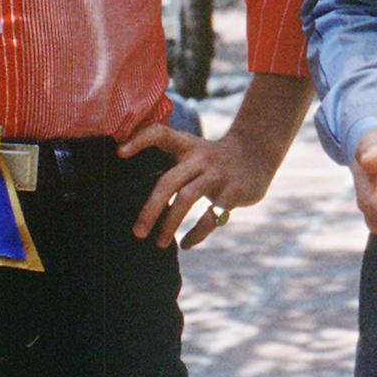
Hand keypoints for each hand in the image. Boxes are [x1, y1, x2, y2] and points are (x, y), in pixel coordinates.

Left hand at [124, 117, 283, 248]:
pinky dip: (196, 233)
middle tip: (137, 233)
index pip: (160, 133)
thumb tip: (144, 200)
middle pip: (169, 181)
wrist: (258, 153)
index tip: (119, 154)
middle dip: (150, 209)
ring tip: (159, 243)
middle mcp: (201, 157)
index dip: (139, 141)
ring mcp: (219, 173)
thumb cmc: (214, 159)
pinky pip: (211, 217)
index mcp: (187, 145)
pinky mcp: (235, 191)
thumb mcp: (194, 151)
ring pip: (187, 198)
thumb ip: (172, 165)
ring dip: (170, 224)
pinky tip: (186, 243)